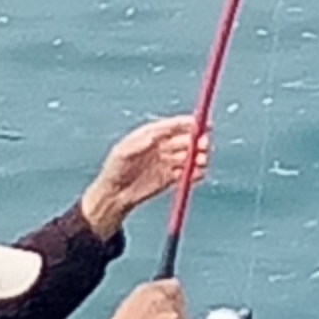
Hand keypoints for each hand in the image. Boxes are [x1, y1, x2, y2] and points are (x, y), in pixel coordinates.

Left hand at [79, 114, 206, 240]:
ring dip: (199, 157)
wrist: (114, 195)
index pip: (174, 126)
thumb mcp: (123, 154)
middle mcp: (162, 146)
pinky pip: (188, 174)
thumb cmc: (114, 170)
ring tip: (201, 162)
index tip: (202, 124)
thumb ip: (139, 144)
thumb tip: (154, 135)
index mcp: (151, 135)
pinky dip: (196, 173)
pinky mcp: (171, 178)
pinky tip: (199, 174)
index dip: (189, 124)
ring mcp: (167, 162)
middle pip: (186, 140)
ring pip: (189, 157)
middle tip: (204, 145)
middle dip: (198, 141)